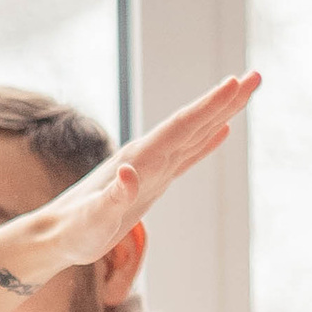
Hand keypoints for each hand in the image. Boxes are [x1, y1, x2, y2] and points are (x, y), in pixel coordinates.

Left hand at [0, 73, 258, 311]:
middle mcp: (146, 156)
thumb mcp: (92, 220)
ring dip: (219, 113)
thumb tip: (130, 173)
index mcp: (138, 159)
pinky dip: (205, 141)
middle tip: (256, 76)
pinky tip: (221, 130)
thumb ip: (111, 198)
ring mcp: (150, 167)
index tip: (236, 83)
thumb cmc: (74, 231)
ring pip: (192, 134)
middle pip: (192, 122)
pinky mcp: (152, 181)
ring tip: (245, 93)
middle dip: (224, 100)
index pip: (180, 127)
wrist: (55, 235)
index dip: (209, 107)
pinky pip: (186, 155)